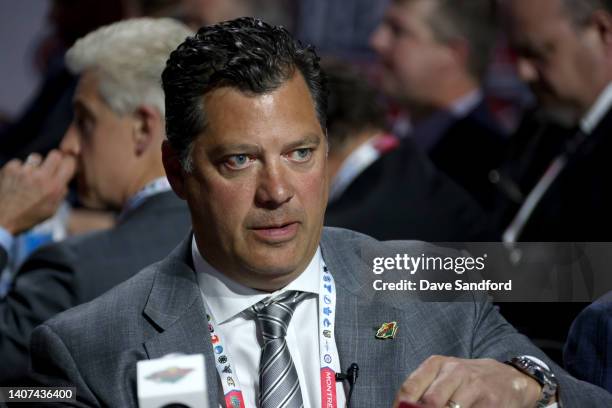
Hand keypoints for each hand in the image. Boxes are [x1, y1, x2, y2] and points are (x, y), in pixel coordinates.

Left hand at [0, 150, 75, 234]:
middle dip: (54, 160)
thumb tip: (64, 180)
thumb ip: (61, 193)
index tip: (64, 166)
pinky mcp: (10, 169)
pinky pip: (19, 162)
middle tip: (49, 168)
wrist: (2, 220)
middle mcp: (41, 177)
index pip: (69, 163)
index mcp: (54, 187)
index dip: (68, 163)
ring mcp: (25, 172)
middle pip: (55, 154)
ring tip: (30, 177)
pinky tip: (17, 180)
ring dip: (35, 165)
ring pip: (36, 157)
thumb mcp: (52, 210)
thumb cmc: (28, 217)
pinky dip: (19, 170)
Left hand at [393, 355, 544, 407]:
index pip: (410, 387)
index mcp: (437, 364)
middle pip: (430, 402)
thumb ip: (421, 390)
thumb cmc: (466, 379)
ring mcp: (474, 387)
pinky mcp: (491, 402)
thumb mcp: (442, 376)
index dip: (401, 406)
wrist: (507, 378)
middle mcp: (455, 372)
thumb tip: (400, 407)